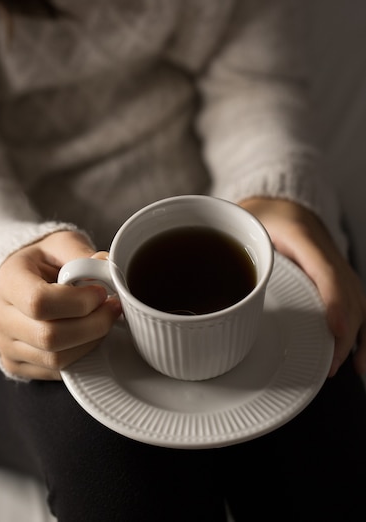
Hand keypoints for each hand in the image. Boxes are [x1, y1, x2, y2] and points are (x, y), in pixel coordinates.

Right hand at [0, 231, 121, 379]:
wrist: (20, 281)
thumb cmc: (43, 261)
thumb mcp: (61, 244)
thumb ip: (82, 255)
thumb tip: (106, 268)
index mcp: (8, 281)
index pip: (39, 302)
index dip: (78, 302)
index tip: (101, 292)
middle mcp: (1, 317)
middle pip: (50, 336)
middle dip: (93, 325)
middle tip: (113, 308)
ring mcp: (6, 345)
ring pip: (56, 359)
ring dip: (91, 342)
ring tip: (104, 320)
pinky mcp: (16, 365)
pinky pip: (56, 372)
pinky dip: (81, 356)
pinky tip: (89, 335)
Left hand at [240, 197, 365, 377]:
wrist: (279, 201)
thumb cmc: (260, 216)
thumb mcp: (244, 225)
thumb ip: (232, 250)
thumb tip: (214, 296)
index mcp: (301, 235)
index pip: (325, 270)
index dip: (333, 301)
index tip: (335, 329)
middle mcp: (324, 249)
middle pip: (347, 292)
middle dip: (346, 329)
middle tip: (333, 361)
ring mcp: (333, 261)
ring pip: (356, 298)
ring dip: (357, 333)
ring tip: (349, 366)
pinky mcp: (334, 273)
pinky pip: (353, 299)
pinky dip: (357, 325)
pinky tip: (355, 351)